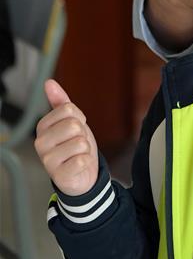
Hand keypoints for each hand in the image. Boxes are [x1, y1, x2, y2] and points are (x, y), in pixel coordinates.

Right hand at [35, 80, 98, 196]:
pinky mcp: (59, 175)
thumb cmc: (74, 144)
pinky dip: (86, 162)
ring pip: (80, 142)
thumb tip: (49, 83)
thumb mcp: (70, 120)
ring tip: (77, 155)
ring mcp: (47, 160)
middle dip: (82, 133)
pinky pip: (82, 160)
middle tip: (76, 143)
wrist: (81, 173)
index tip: (74, 129)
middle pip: (74, 124)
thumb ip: (59, 102)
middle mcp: (40, 143)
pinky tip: (78, 166)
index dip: (79, 118)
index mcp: (42, 127)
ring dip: (85, 149)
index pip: (68, 109)